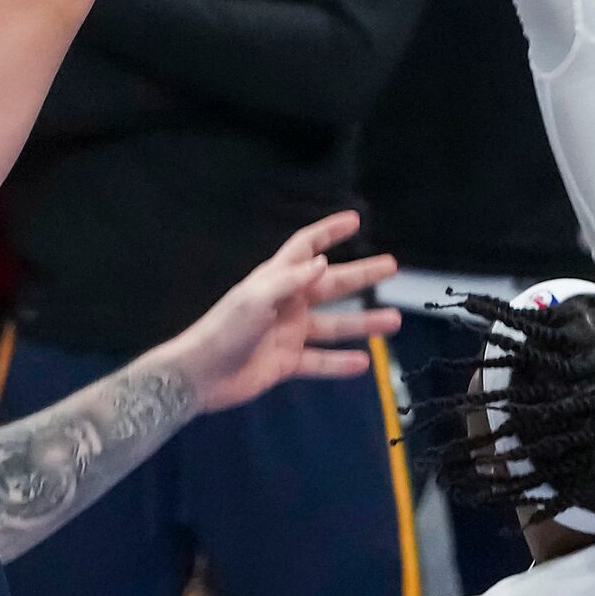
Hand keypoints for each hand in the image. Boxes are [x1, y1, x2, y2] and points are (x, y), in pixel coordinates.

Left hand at [161, 211, 399, 414]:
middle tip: (392, 266)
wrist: (201, 375)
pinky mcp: (287, 362)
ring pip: (334, 326)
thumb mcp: (255, 299)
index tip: (354, 220)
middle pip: (331, 285)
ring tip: (394, 320)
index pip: (306, 247)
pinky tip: (364, 363)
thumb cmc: (225, 329)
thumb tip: (324, 262)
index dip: (328, 232)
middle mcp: (287, 303)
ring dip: (362, 323)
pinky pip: (320, 361)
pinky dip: (340, 363)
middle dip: (361, 275)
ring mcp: (289, 333)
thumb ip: (290, 281)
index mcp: (276, 280)